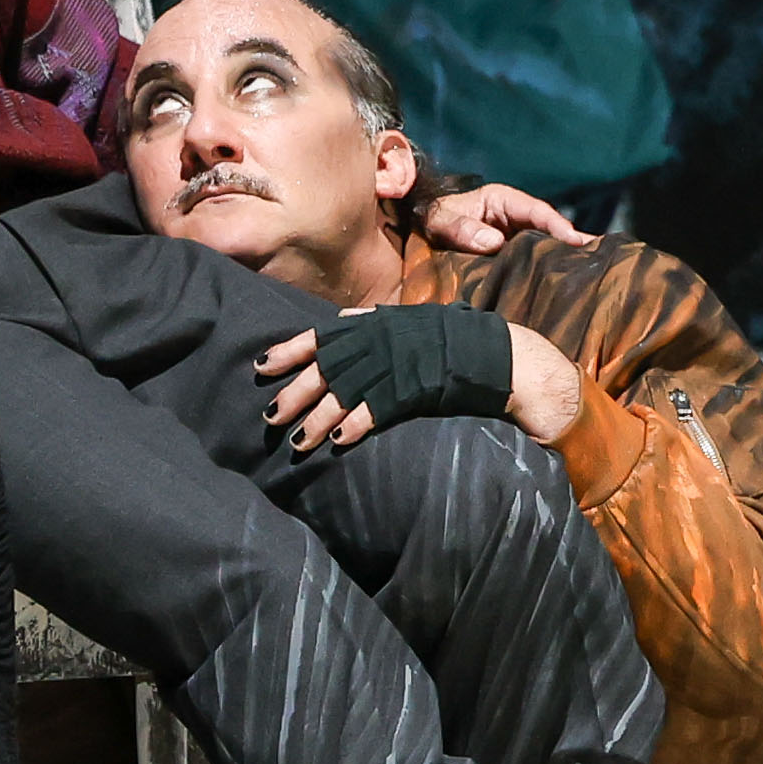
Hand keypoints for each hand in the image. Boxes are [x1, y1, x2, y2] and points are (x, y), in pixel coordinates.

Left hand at [257, 321, 583, 451]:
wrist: (500, 356)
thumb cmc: (455, 341)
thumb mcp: (411, 322)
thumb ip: (374, 322)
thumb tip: (338, 321)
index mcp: (379, 323)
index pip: (323, 333)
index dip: (290, 350)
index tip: (262, 364)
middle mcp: (384, 341)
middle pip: (327, 367)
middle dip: (295, 392)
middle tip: (269, 416)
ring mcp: (400, 366)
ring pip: (345, 393)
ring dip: (318, 418)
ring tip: (297, 441)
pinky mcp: (416, 390)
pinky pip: (377, 410)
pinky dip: (355, 426)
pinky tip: (338, 443)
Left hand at [412, 180, 581, 256]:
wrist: (419, 229)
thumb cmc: (432, 218)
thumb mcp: (441, 219)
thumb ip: (462, 229)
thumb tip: (494, 242)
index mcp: (503, 200)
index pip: (538, 211)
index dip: (559, 226)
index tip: (576, 241)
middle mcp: (514, 216)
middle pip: (547, 229)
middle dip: (569, 242)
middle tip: (594, 259)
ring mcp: (514, 236)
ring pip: (542, 245)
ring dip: (560, 257)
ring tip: (586, 272)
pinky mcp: (510, 255)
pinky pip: (530, 260)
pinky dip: (544, 268)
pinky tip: (558, 282)